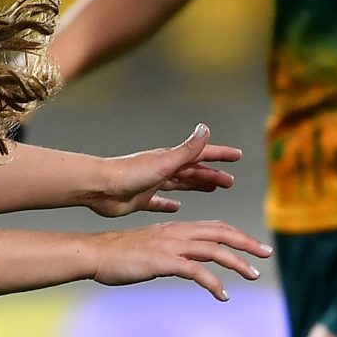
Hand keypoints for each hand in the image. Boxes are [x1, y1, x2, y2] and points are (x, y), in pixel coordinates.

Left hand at [86, 125, 242, 216]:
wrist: (99, 188)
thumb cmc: (129, 174)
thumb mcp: (164, 162)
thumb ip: (187, 149)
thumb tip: (205, 129)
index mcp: (169, 160)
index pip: (201, 155)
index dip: (220, 155)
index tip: (237, 156)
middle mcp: (161, 169)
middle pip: (192, 171)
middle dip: (212, 174)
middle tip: (229, 181)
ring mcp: (151, 183)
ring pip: (179, 184)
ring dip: (196, 186)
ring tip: (210, 189)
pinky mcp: (140, 199)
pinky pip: (159, 202)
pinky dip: (169, 204)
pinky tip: (175, 207)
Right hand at [92, 220, 270, 299]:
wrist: (95, 254)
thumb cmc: (120, 254)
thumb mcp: (152, 247)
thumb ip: (172, 252)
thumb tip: (186, 265)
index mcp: (177, 228)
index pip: (216, 227)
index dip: (238, 234)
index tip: (255, 245)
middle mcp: (178, 233)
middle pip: (222, 234)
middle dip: (247, 243)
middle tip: (267, 253)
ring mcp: (171, 246)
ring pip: (214, 250)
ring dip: (237, 263)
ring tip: (253, 275)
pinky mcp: (164, 261)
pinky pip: (196, 271)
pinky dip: (213, 283)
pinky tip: (223, 295)